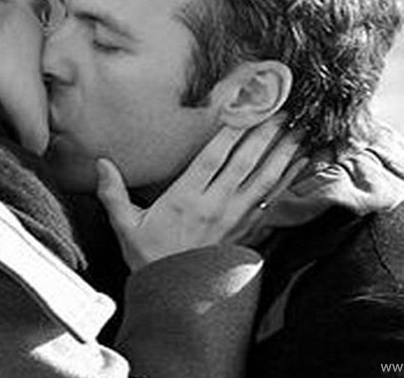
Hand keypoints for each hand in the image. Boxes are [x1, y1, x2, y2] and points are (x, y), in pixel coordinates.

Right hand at [95, 117, 305, 270]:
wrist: (176, 296)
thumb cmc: (151, 258)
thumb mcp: (125, 225)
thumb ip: (113, 193)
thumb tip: (102, 164)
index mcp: (185, 198)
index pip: (213, 157)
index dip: (230, 131)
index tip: (244, 108)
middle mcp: (215, 205)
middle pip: (245, 163)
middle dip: (265, 134)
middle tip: (283, 110)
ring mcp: (236, 219)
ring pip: (265, 180)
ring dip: (283, 154)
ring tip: (299, 132)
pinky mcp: (248, 231)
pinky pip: (273, 202)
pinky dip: (289, 182)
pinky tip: (301, 166)